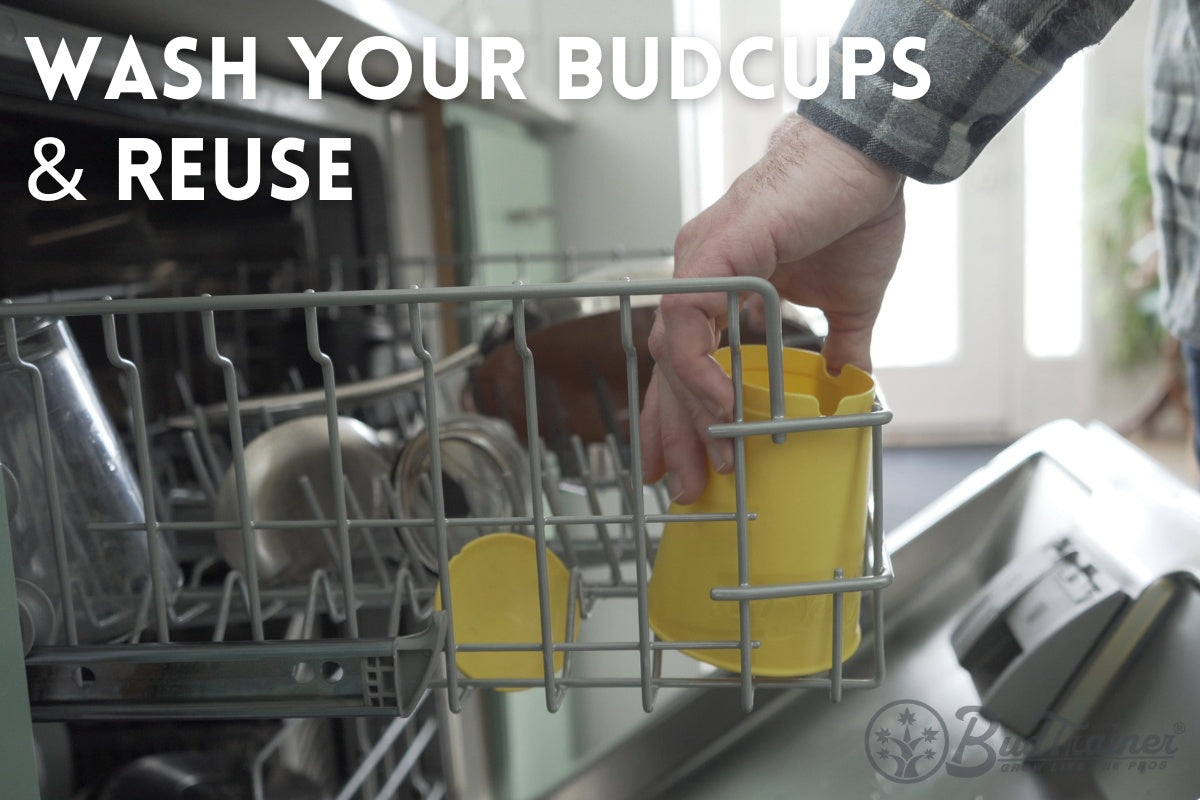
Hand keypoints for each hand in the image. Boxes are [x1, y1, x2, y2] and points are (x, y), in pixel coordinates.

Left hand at [641, 115, 904, 503]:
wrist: (870, 159)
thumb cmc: (855, 214)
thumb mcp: (849, 303)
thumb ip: (839, 347)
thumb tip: (848, 388)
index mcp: (719, 284)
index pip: (684, 359)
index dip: (680, 412)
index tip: (686, 460)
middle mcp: (697, 274)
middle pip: (666, 363)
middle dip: (672, 429)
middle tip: (682, 487)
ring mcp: (699, 261)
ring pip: (669, 348)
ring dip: (685, 410)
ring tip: (708, 460)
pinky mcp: (713, 252)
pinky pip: (687, 320)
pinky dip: (697, 367)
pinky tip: (720, 406)